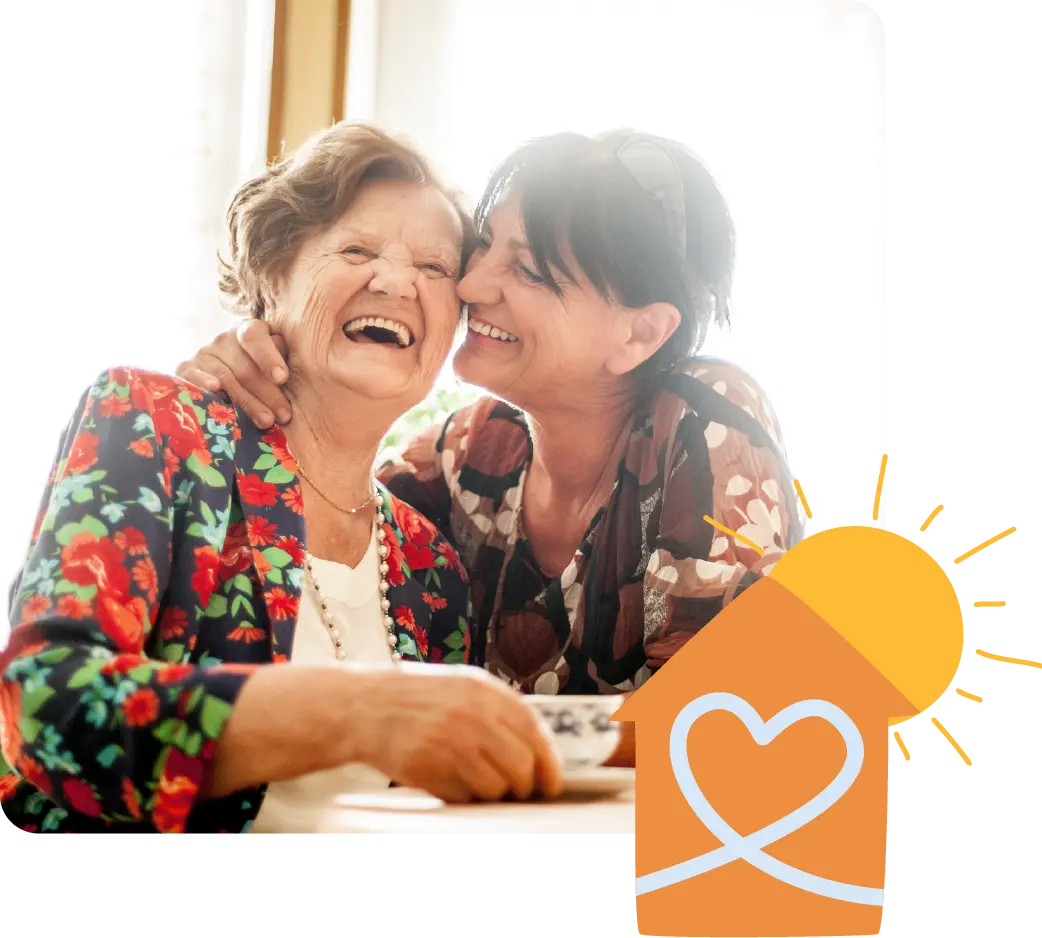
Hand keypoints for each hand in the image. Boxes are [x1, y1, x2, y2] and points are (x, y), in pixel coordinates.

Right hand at [175, 319, 292, 427]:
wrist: (229, 372)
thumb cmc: (266, 372)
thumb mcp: (279, 362)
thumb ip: (286, 362)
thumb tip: (291, 377)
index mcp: (249, 331)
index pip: (254, 337)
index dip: (268, 357)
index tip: (282, 378)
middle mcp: (225, 339)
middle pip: (244, 367)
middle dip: (268, 394)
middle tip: (284, 416)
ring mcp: (205, 353)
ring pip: (225, 378)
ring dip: (248, 402)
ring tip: (267, 421)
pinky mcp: (186, 368)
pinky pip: (191, 375)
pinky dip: (202, 382)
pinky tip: (215, 389)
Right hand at [352, 664, 564, 803]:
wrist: (364, 707)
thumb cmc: (416, 698)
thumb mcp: (462, 687)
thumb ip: (498, 709)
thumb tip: (537, 747)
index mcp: (483, 690)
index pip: (533, 731)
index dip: (548, 762)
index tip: (551, 781)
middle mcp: (470, 714)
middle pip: (520, 764)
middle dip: (523, 785)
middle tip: (518, 790)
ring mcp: (449, 741)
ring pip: (495, 786)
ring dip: (492, 792)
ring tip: (475, 781)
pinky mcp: (428, 768)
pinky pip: (463, 796)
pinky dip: (463, 796)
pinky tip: (449, 780)